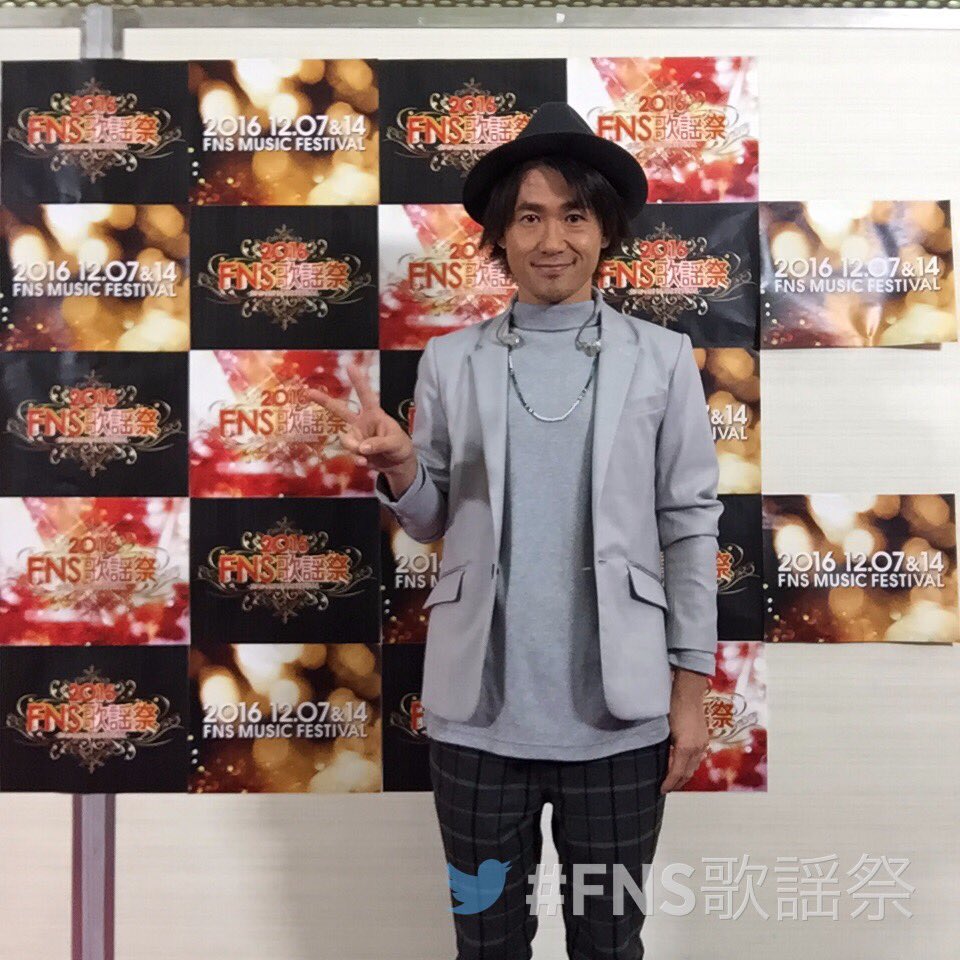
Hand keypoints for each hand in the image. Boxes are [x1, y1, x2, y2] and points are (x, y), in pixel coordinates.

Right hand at [304, 360, 413, 474]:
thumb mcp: (395, 442)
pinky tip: (364, 463)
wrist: (398, 465)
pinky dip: (358, 460)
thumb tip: (361, 448)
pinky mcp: (355, 451)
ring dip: (354, 448)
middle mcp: (361, 423)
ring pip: (346, 440)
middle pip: (340, 410)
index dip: (358, 381)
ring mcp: (357, 437)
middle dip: (324, 401)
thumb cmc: (400, 446)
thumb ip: (379, 444)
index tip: (350, 365)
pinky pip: (351, 454)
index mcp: (374, 414)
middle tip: (308, 392)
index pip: (365, 395)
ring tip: (366, 455)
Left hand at [660, 668, 709, 793]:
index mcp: (685, 747)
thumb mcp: (663, 729)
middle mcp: (697, 748)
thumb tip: (657, 760)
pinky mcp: (703, 738)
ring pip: (694, 767)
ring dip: (684, 776)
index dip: (669, 783)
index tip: (661, 790)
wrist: (687, 692)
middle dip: (677, 783)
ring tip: (674, 781)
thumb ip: (662, 746)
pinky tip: (683, 765)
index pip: (676, 772)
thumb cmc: (671, 706)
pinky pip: (697, 758)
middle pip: (687, 773)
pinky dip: (690, 766)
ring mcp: (702, 743)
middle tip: (666, 789)